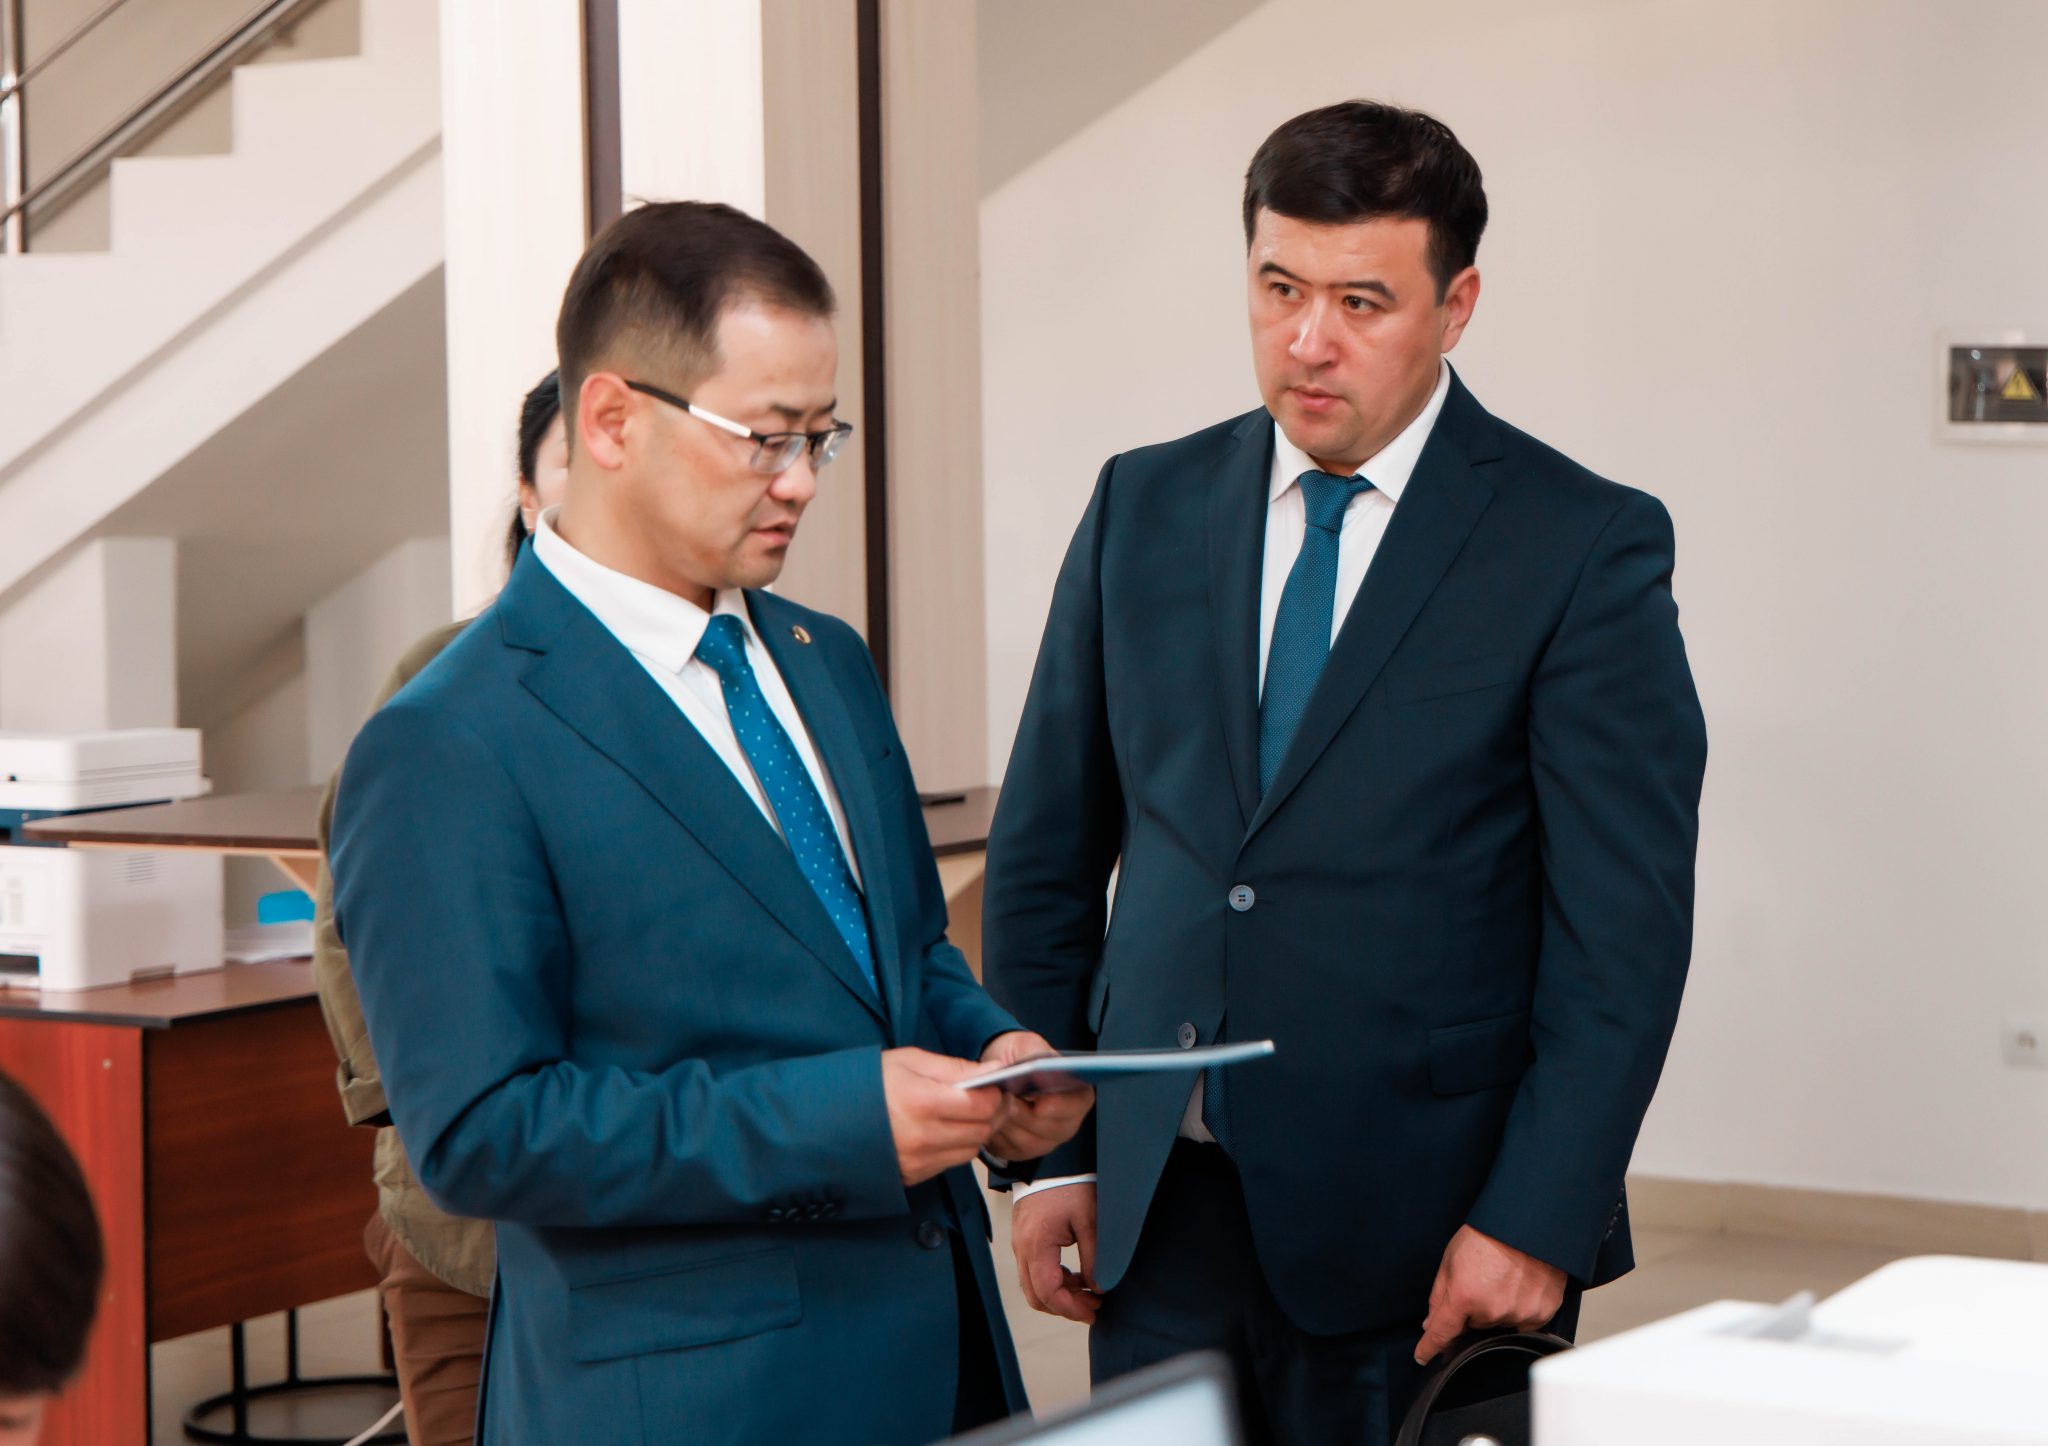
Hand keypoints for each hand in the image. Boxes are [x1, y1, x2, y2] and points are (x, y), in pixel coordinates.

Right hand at [881, 1047, 1001, 1187]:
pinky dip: (954, 1147)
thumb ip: (955, 1067)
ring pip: (970, 1150)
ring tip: (957, 1114)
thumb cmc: (869, 1083)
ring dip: (973, 1132)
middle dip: (989, 1113)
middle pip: (982, 1130)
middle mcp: (922, 1136)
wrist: (829, 1118)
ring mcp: (918, 1160)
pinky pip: (950, 1163)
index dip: (994, 1094)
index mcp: (922, 1101)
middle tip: (980, 1099)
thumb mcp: (909, 1061)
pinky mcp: (914, 1175)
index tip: (990, 1086)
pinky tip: (940, 1131)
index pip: (982, 1105)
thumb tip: (995, 1069)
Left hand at [979, 1031, 1094, 1162]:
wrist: (996, 1072)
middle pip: (1053, 1130)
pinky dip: (998, 1136)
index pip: (1078, 1104)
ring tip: (994, 1107)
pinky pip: (1011, 1150)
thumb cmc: (1017, 1057)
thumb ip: (1033, 1052)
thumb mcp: (1025, 1044)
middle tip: (1007, 1101)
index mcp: (1075, 1092)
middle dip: (1026, 1116)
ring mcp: (1045, 1139)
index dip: (1061, 1106)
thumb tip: (1036, 1066)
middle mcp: (1066, 1120)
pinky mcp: (1023, 1151)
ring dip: (1009, 1125)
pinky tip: (989, 1119)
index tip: (1040, 1105)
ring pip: (1029, 1142)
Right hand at [1009, 1182, 1099, 1322]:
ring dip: (1060, 1295)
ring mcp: (1020, 1244)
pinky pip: (1034, 1271)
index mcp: (1037, 1244)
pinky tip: (1077, 1277)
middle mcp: (1022, 1248)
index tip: (1093, 1312)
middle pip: (1036, 1295)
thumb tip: (1099, 1288)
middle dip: (1065, 1307)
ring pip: (1033, 1285)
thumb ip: (1095, 1257)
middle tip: (1093, 1307)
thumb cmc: (1072, 1185)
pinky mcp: (1024, 1239)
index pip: (1048, 1292)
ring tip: (1090, 1292)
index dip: (1070, 1309)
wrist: (1053, 1161)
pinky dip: (1054, 1280)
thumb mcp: (1090, 1220)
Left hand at [1415, 1224, 1567, 1363]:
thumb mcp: (1451, 1258)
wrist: (1529, 1222)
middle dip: (1472, 1308)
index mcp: (1464, 1295)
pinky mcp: (1541, 1313)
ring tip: (1503, 1279)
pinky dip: (1519, 1309)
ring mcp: (1518, 1313)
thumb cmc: (1489, 1233)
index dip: (1429, 1347)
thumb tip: (1431, 1323)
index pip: (1442, 1333)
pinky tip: (1520, 1286)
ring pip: (1498, 1323)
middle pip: (1474, 1324)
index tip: (1423, 1356)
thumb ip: (1439, 1295)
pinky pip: (1523, 1322)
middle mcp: (1491, 1310)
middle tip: (1481, 1280)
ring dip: (1496, 1308)